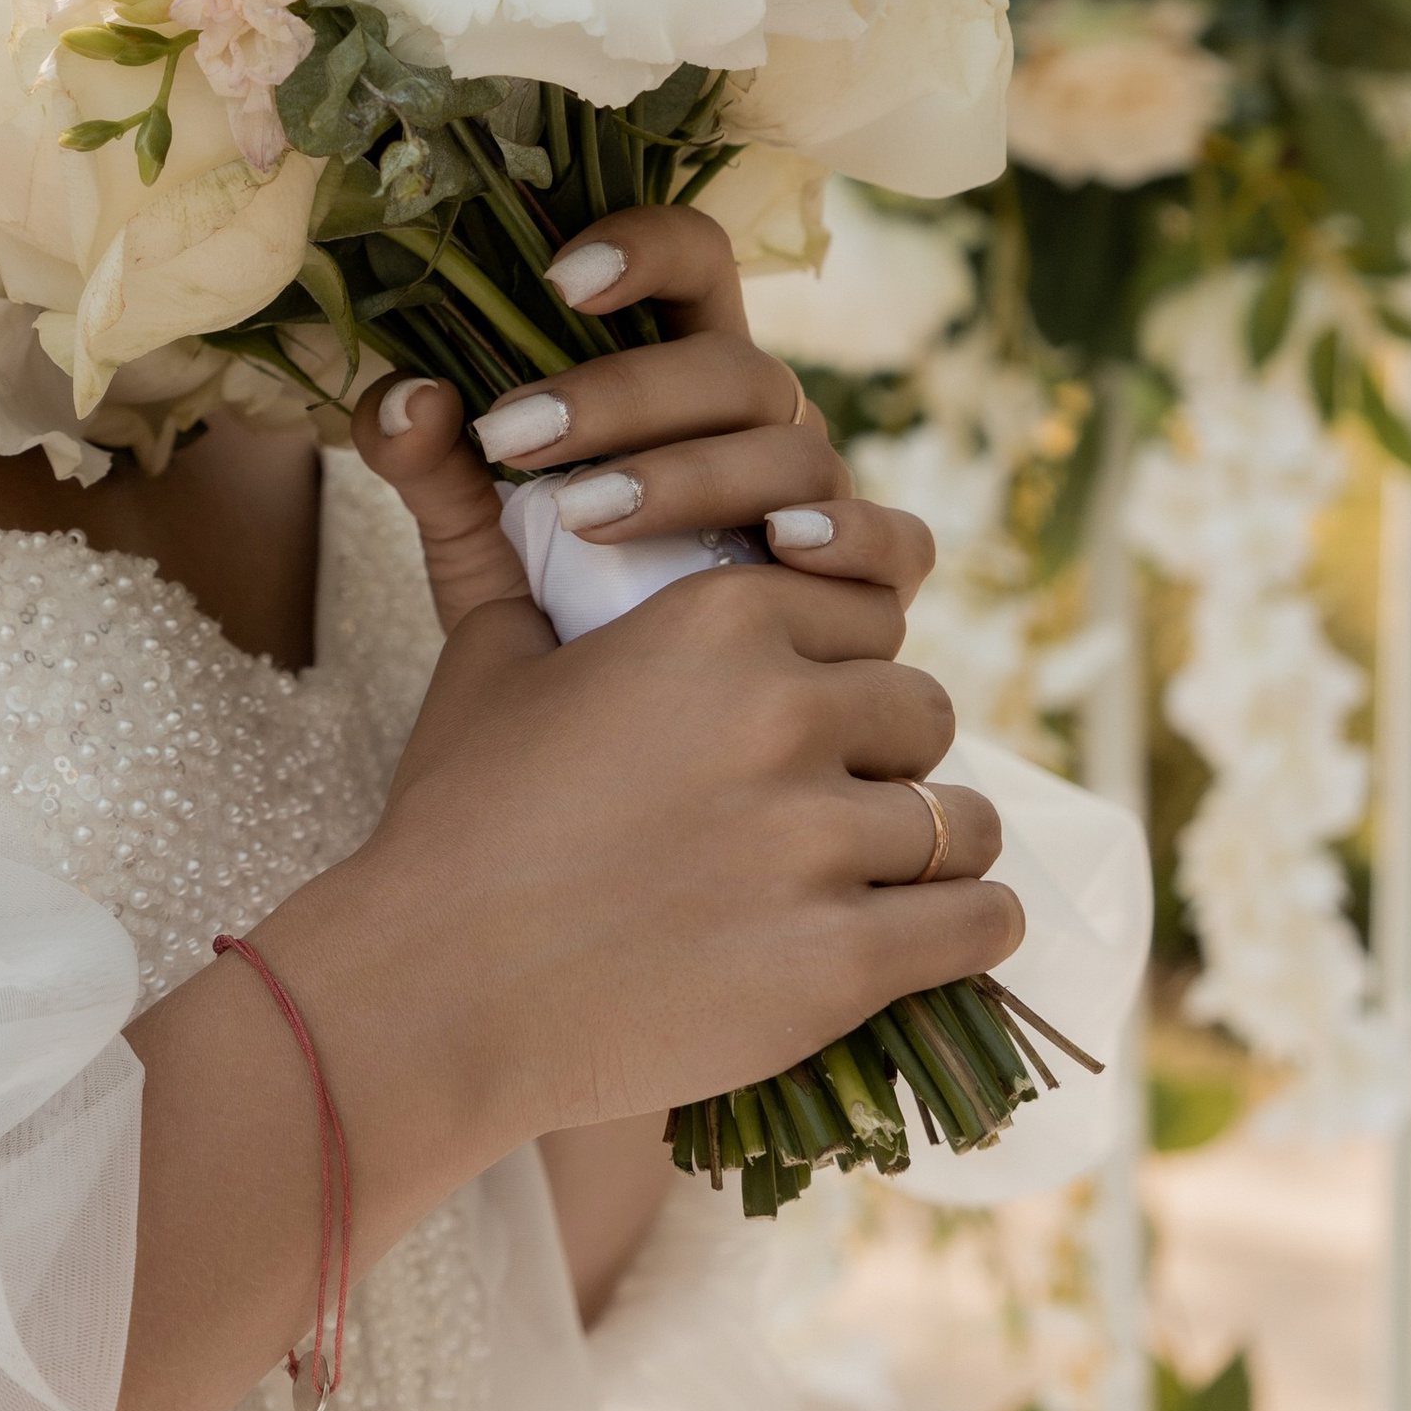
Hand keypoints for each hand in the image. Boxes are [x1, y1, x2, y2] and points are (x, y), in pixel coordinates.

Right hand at [298, 525, 1016, 1152]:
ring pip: (964, 820)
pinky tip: (914, 941)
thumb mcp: (490, 653)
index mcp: (713, 618)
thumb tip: (440, 420)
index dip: (833, 669)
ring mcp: (816, 838)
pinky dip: (962, 932)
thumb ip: (524, 550)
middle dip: (879, 760)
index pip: (861, 615)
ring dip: (925, 853)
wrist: (430, 991)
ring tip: (865, 884)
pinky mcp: (841, 959)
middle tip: (818, 813)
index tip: (799, 718)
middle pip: (923, 710)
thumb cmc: (454, 820)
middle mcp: (780, 709)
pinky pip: (981, 920)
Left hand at [350, 202, 934, 637]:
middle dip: (622, 394)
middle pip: (734, 366)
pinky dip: (850, 537)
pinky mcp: (870, 586)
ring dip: (690, 476)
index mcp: (682, 379)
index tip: (555, 280)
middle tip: (515, 437)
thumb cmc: (561, 617)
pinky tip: (779, 548)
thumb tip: (402, 396)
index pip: (696, 267)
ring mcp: (826, 498)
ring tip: (587, 516)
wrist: (623, 755)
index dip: (645, 250)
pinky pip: (896, 543)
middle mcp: (765, 422)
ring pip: (794, 449)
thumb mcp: (480, 548)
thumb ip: (432, 469)